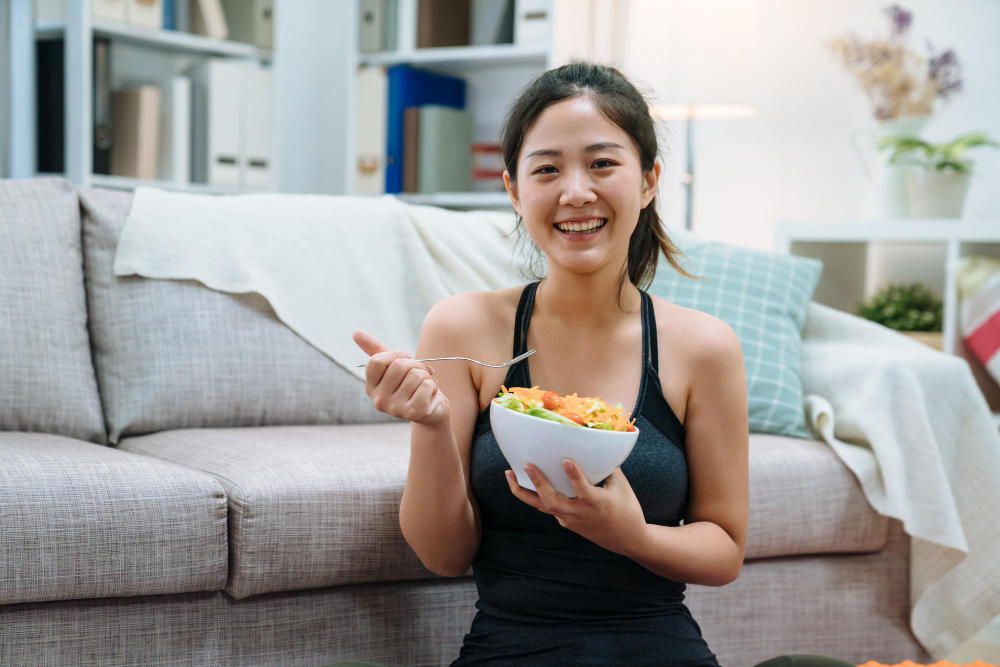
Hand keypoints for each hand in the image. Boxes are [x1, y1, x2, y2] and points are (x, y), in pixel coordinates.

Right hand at [352, 329, 449, 426]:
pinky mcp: (413, 412)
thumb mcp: (393, 365)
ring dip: (427, 376)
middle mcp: (379, 400)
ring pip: (415, 375)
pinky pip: (427, 385)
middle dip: (416, 365)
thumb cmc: (411, 385)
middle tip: (421, 374)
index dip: (396, 354)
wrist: (432, 410)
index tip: (407, 357)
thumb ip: (375, 349)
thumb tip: (355, 331)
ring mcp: (395, 408)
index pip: (377, 361)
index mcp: (371, 387)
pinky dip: (433, 386)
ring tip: (425, 386)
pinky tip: (431, 395)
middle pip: (399, 366)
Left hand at [505, 460, 647, 556]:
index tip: (566, 460)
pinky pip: (547, 508)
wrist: (626, 540)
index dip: (574, 476)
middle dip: (538, 483)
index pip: (583, 490)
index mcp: (596, 503)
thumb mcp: (622, 487)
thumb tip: (596, 445)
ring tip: (509, 474)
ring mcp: (569, 520)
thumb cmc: (627, 509)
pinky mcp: (565, 522)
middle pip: (552, 501)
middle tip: (527, 465)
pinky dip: (535, 496)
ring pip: (542, 506)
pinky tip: (524, 482)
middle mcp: (579, 513)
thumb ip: (607, 467)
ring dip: (523, 491)